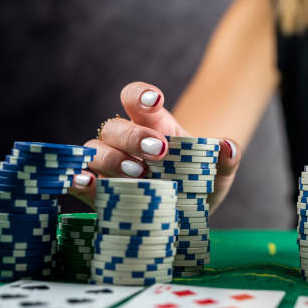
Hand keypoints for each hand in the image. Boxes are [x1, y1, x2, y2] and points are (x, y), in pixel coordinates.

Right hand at [70, 82, 240, 211]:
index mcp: (156, 126)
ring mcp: (111, 166)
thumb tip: (228, 147)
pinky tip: (86, 183)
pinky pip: (81, 180)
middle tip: (159, 151)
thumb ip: (227, 158)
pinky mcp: (101, 191)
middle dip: (133, 135)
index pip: (138, 100)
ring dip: (111, 159)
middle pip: (115, 126)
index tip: (155, 100)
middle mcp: (128, 142)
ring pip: (95, 150)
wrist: (189, 212)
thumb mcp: (220, 171)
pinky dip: (79, 180)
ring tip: (138, 175)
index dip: (141, 95)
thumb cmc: (201, 182)